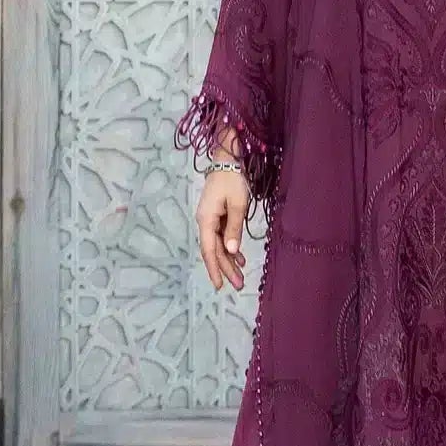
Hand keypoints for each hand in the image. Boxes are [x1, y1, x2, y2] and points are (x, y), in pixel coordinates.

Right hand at [195, 166, 248, 290]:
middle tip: (238, 285)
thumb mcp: (238, 204)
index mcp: (206, 220)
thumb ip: (234, 228)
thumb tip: (230, 251)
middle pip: (214, 250)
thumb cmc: (232, 179)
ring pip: (218, 245)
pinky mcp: (217, 215)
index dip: (214, 269)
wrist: (227, 160)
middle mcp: (205, 221)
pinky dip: (231, 247)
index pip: (209, 250)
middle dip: (225, 269)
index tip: (219, 286)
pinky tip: (239, 257)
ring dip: (229, 260)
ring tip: (240, 276)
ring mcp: (210, 218)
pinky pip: (222, 236)